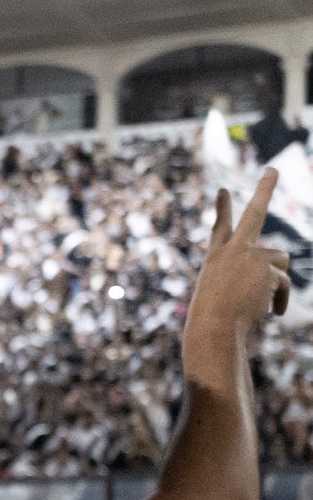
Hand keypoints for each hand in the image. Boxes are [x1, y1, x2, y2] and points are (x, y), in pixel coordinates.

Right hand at [186, 168, 290, 348]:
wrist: (214, 328)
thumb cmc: (215, 322)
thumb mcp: (223, 300)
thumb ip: (247, 283)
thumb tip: (279, 276)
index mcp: (215, 259)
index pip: (219, 229)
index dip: (222, 209)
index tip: (223, 191)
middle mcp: (233, 251)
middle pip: (253, 213)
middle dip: (264, 189)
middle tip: (273, 170)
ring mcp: (251, 256)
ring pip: (280, 259)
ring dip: (277, 282)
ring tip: (262, 302)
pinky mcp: (267, 268)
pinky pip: (284, 282)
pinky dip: (281, 299)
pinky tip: (273, 312)